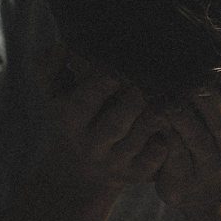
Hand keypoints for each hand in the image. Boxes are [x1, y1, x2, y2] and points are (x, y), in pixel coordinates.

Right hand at [35, 44, 169, 190]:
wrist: (88, 165)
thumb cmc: (77, 113)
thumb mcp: (56, 93)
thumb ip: (48, 67)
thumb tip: (59, 47)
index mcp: (72, 121)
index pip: (81, 106)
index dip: (97, 90)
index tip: (113, 74)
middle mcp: (93, 144)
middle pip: (112, 126)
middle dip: (127, 107)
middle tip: (140, 90)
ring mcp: (117, 160)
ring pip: (136, 143)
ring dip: (150, 123)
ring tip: (162, 107)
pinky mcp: (138, 173)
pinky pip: (154, 160)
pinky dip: (164, 144)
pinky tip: (171, 128)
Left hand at [155, 63, 220, 211]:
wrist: (208, 190)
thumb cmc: (220, 134)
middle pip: (220, 116)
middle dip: (202, 93)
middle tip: (182, 71)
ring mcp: (207, 163)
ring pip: (194, 135)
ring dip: (178, 111)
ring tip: (162, 91)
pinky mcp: (183, 177)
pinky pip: (172, 153)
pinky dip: (162, 133)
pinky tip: (149, 115)